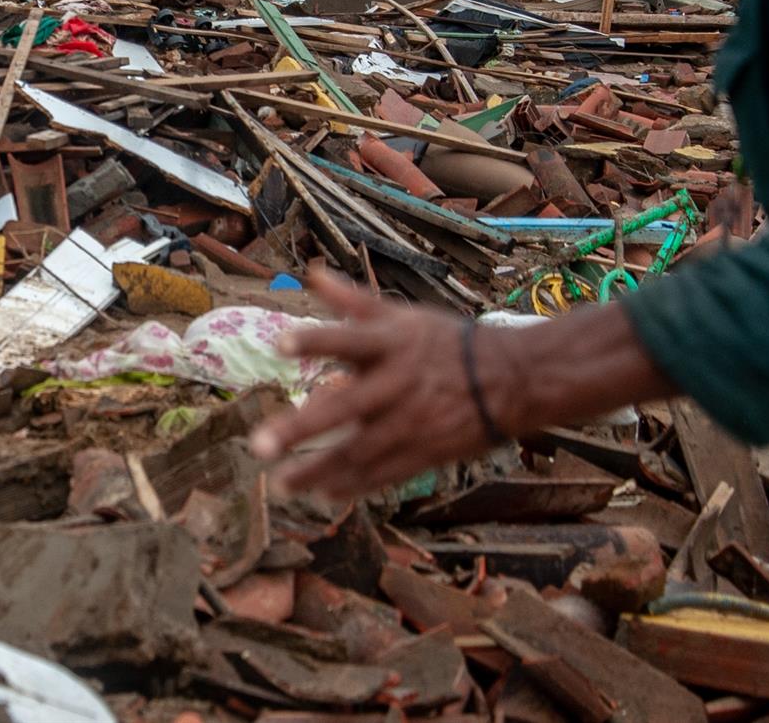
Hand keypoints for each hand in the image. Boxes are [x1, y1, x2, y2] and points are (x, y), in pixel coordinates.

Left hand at [249, 269, 511, 497]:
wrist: (509, 380)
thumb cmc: (445, 342)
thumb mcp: (404, 315)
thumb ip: (353, 301)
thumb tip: (312, 274)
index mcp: (391, 344)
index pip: (349, 339)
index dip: (316, 340)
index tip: (280, 343)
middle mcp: (397, 385)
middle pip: (344, 409)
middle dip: (301, 429)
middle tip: (259, 444)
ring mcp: (409, 423)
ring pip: (357, 453)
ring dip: (316, 471)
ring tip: (280, 483)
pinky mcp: (423, 452)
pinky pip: (382, 474)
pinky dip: (352, 486)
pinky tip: (321, 494)